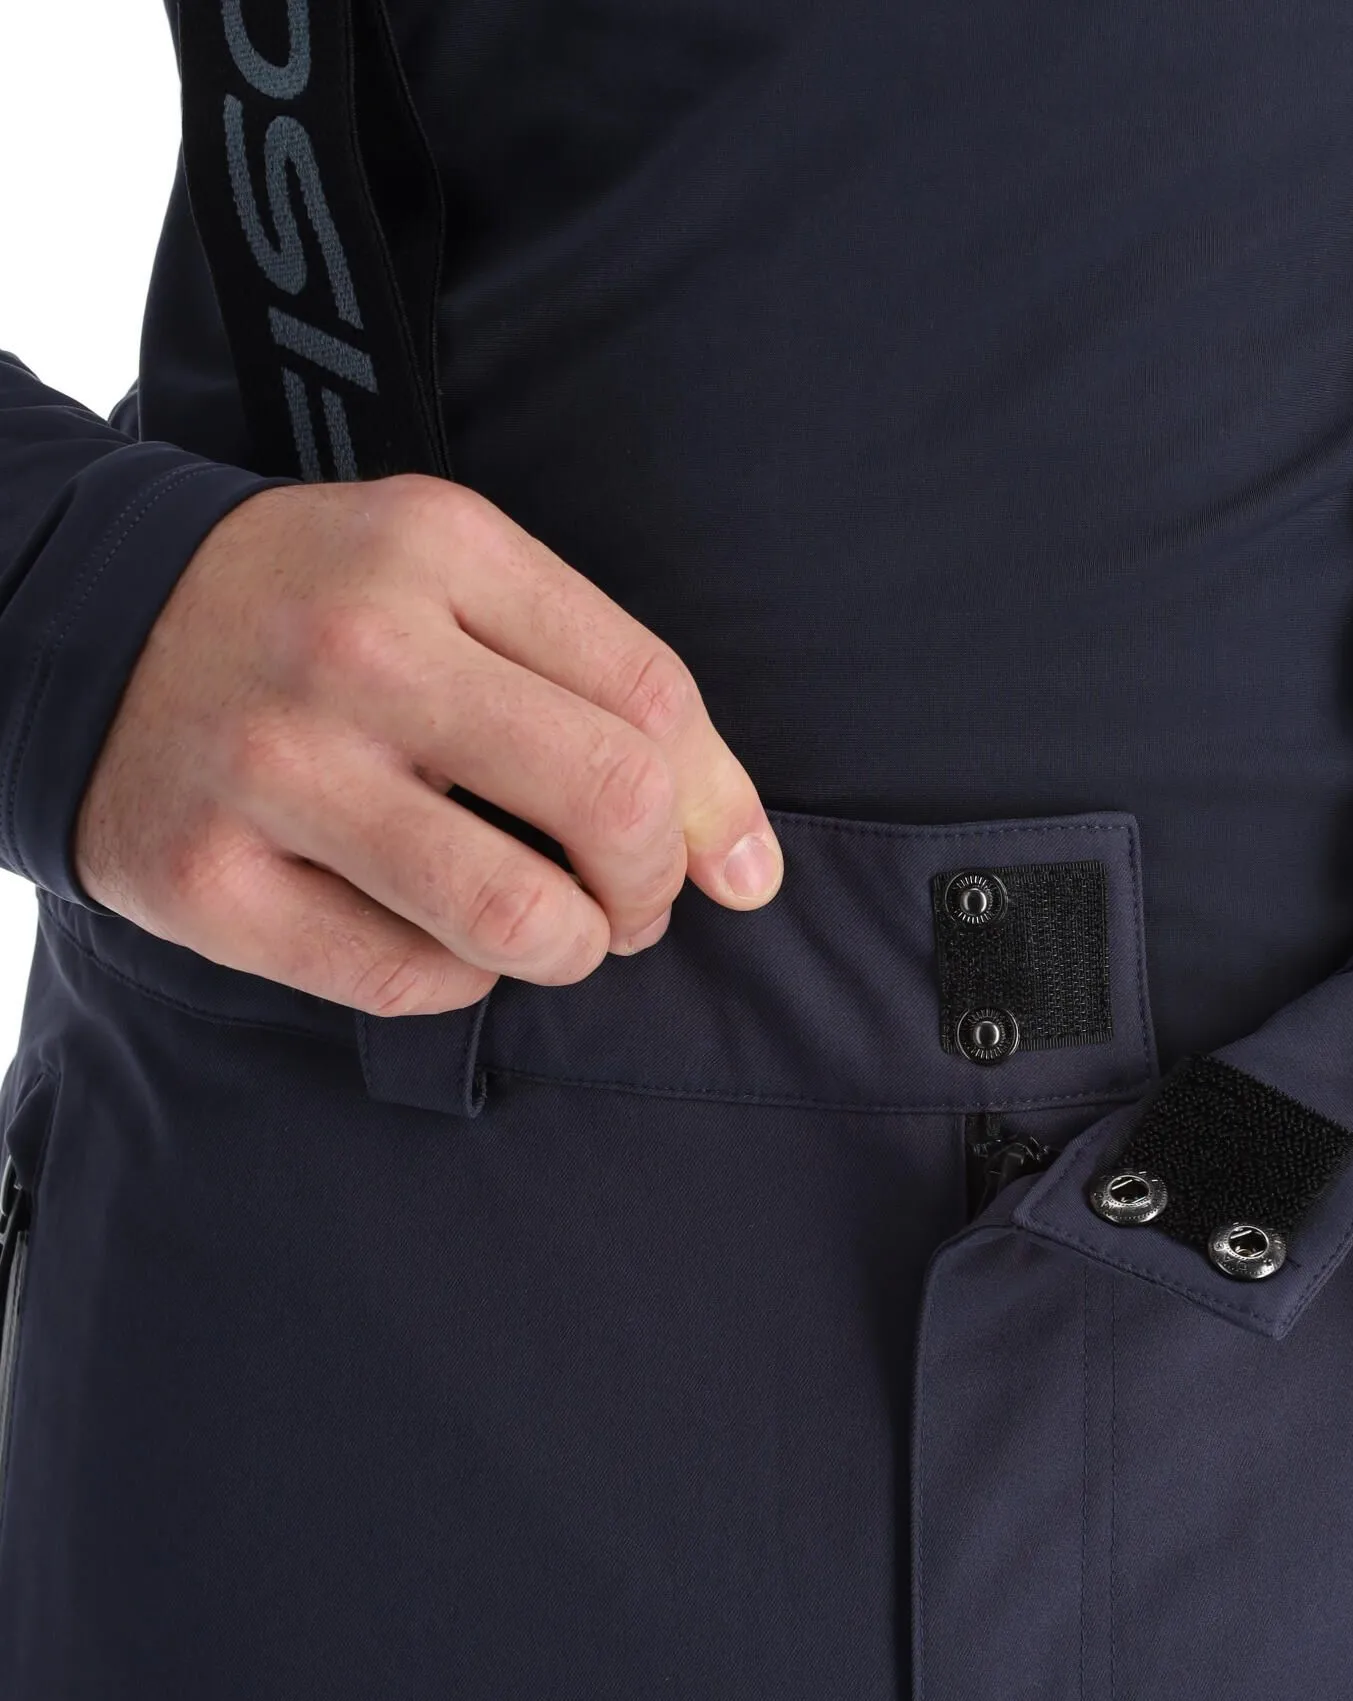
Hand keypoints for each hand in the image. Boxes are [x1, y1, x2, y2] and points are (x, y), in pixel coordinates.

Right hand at [76, 477, 781, 1014]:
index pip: (653, 699)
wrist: (83, 622)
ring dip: (570, 949)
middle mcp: (354, 646)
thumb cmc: (323, 614)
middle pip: (611, 802)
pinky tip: (439, 933)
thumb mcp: (465, 589)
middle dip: (653, 887)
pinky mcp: (203, 878)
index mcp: (440, 548)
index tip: (725, 865)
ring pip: (517, 917)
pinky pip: (407, 982)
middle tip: (630, 903)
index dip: (718, 810)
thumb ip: (614, 694)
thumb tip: (751, 868)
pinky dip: (460, 978)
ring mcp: (268, 764)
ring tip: (552, 928)